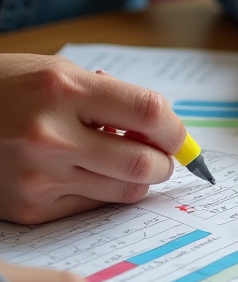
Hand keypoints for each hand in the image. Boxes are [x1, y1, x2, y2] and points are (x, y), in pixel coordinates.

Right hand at [0, 55, 185, 225]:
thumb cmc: (6, 88)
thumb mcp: (57, 73)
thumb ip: (112, 98)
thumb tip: (165, 129)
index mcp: (62, 89)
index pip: (150, 114)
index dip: (175, 129)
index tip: (176, 135)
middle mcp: (50, 136)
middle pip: (144, 163)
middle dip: (164, 162)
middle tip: (159, 156)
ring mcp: (38, 176)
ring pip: (125, 190)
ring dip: (138, 179)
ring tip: (122, 162)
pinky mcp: (30, 208)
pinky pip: (93, 205)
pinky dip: (103, 191)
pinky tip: (85, 173)